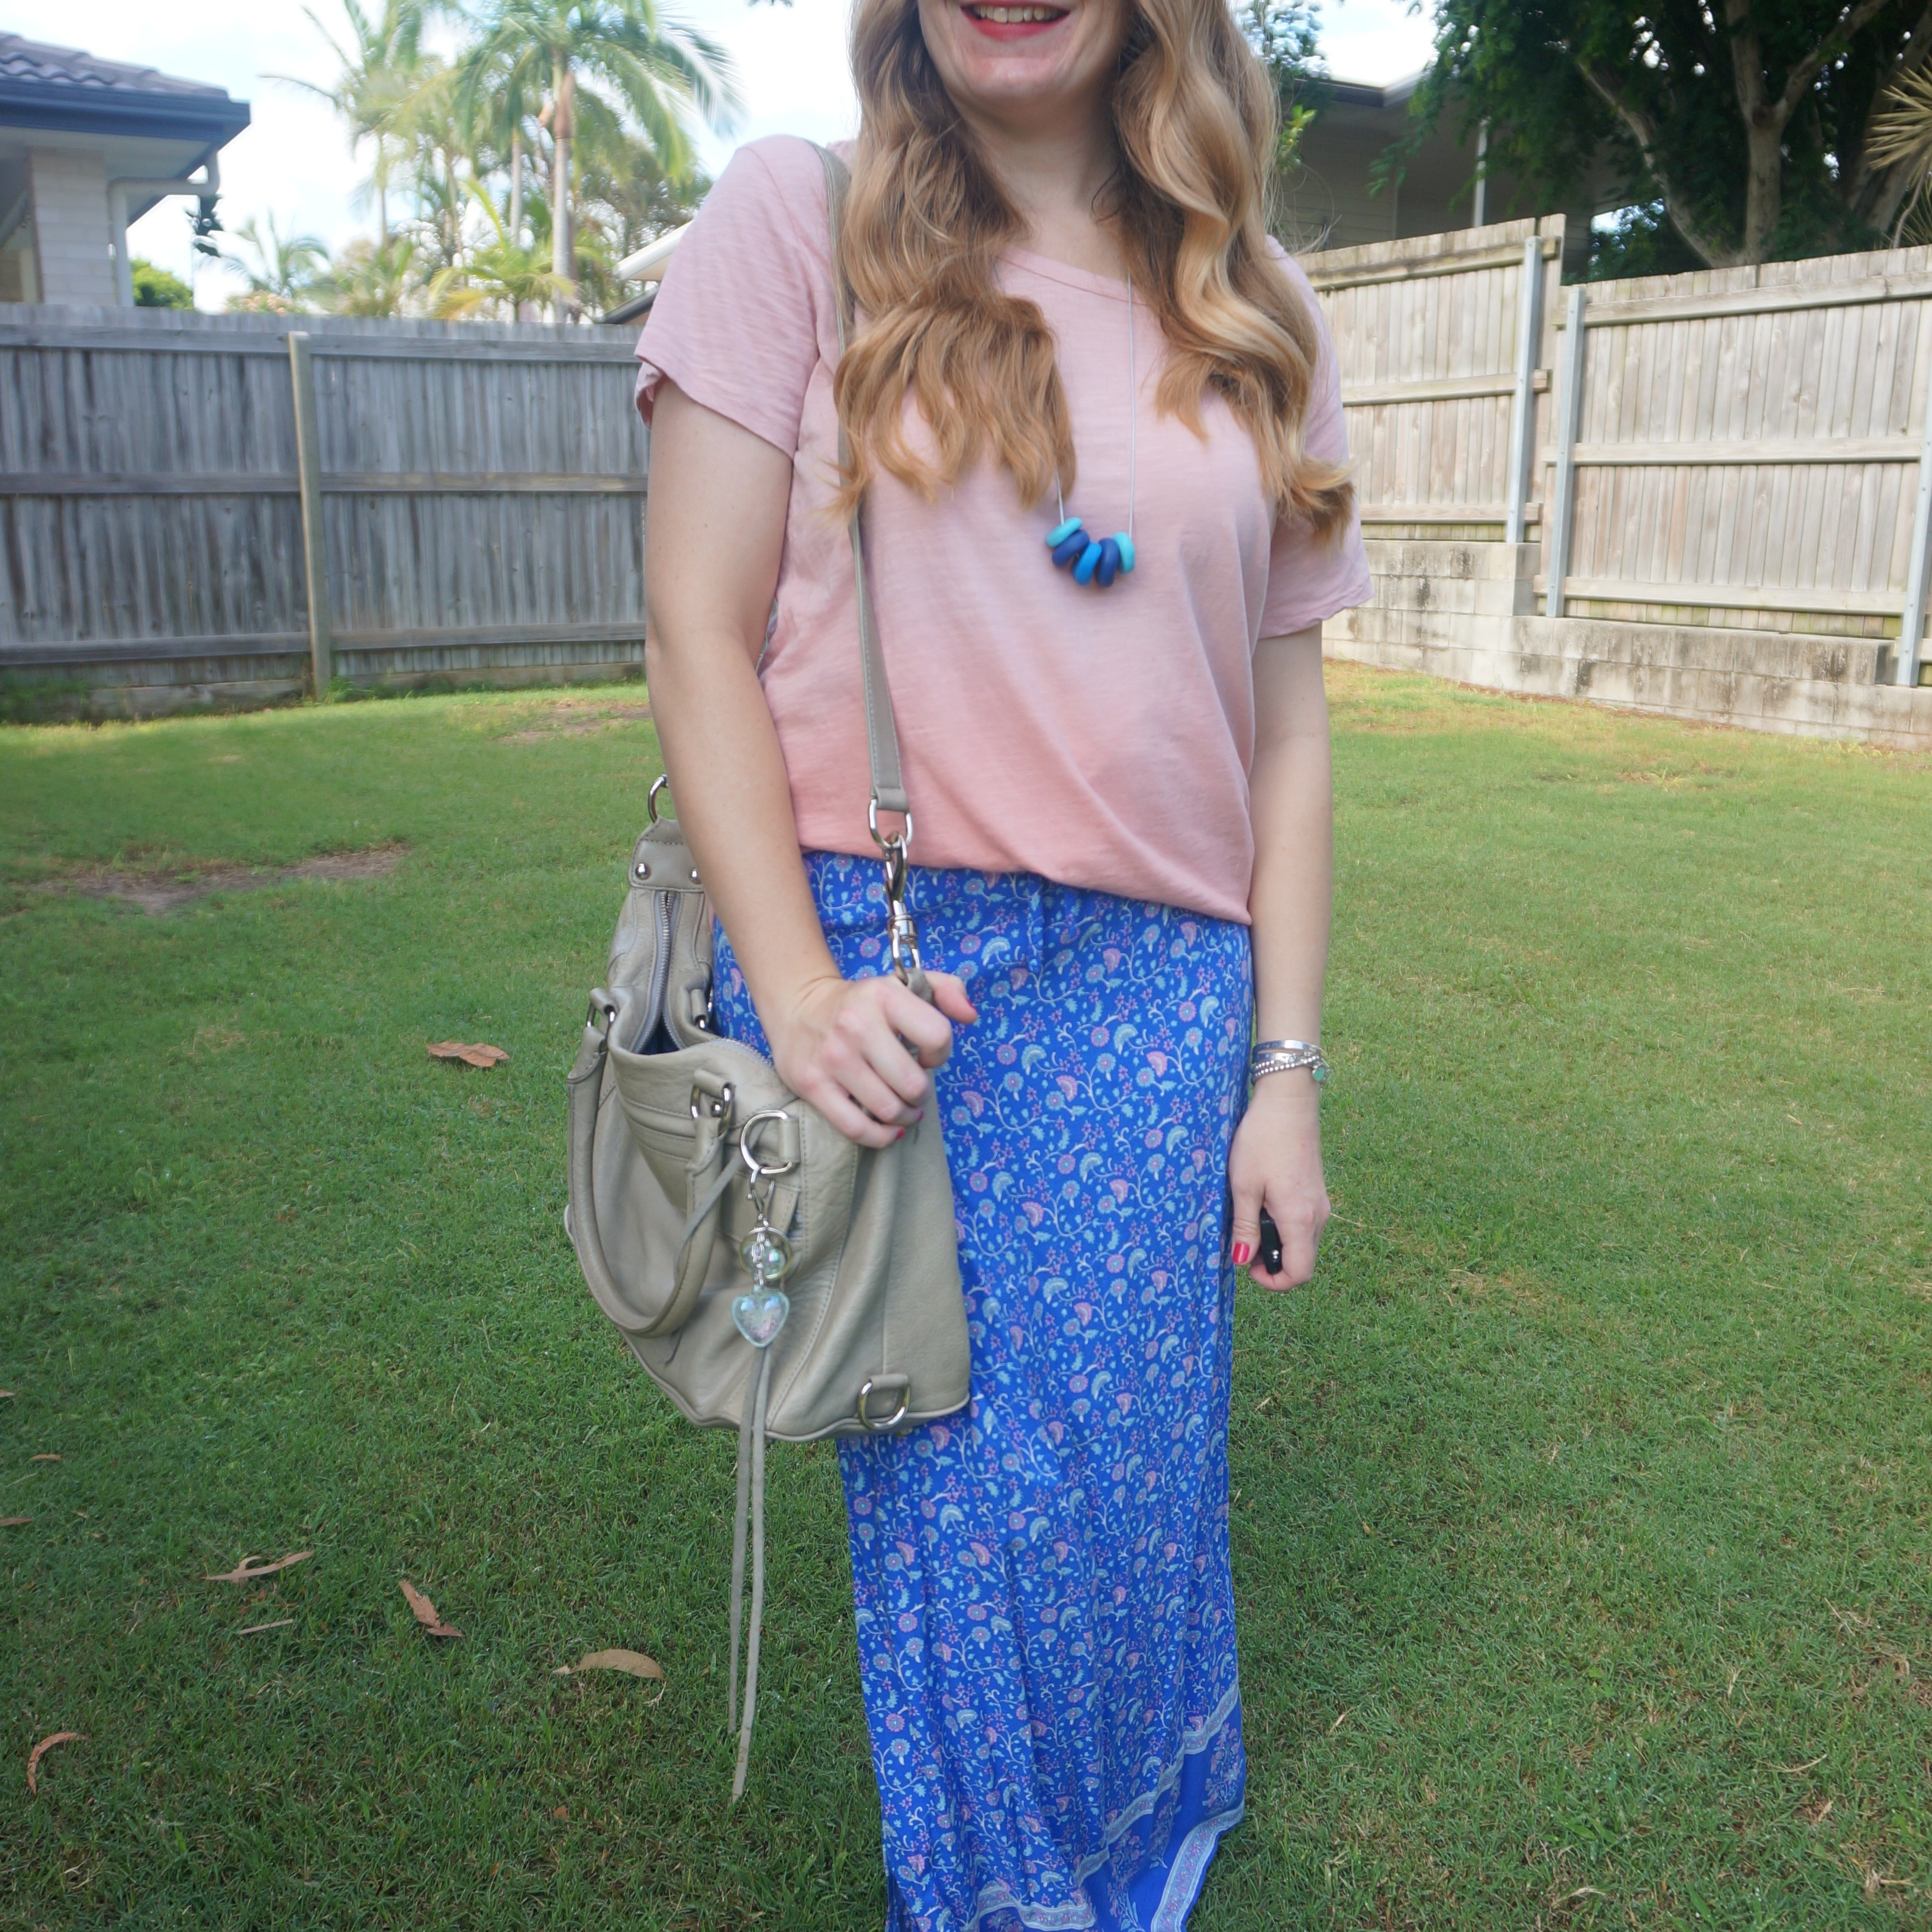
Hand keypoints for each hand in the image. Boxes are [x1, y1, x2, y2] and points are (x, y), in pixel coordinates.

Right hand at [767, 970, 977, 1148]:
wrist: (798, 1006)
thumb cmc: (862, 1002)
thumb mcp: (903, 982)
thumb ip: (947, 989)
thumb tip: (970, 1016)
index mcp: (884, 996)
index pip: (937, 1036)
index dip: (940, 1053)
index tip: (926, 1055)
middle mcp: (856, 1024)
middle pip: (913, 1084)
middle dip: (920, 1093)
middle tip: (913, 1088)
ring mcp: (833, 1057)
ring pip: (888, 1109)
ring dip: (904, 1116)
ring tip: (903, 1108)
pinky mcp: (812, 1084)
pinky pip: (857, 1127)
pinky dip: (880, 1136)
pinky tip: (887, 1129)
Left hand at [1227, 1074, 1330, 1288]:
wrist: (1288, 1101)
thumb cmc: (1262, 1139)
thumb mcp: (1244, 1185)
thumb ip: (1245, 1226)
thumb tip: (1243, 1260)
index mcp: (1300, 1218)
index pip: (1300, 1273)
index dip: (1274, 1282)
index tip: (1248, 1268)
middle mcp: (1317, 1215)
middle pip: (1303, 1260)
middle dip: (1274, 1263)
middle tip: (1244, 1244)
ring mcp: (1320, 1202)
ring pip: (1304, 1242)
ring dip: (1279, 1244)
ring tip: (1250, 1221)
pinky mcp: (1317, 1190)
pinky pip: (1305, 1223)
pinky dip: (1286, 1227)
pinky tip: (1263, 1205)